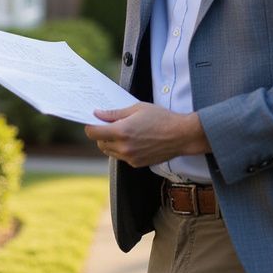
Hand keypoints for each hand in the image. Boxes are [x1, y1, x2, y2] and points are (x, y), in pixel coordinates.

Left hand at [84, 103, 209, 167]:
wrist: (181, 135)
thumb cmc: (161, 118)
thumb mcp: (137, 108)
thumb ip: (115, 113)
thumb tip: (98, 114)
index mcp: (122, 132)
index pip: (93, 133)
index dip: (90, 126)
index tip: (93, 121)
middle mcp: (124, 147)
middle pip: (100, 143)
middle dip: (101, 134)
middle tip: (109, 124)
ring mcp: (130, 158)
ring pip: (110, 151)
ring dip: (110, 142)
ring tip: (122, 131)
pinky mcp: (137, 164)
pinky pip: (121, 157)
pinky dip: (121, 149)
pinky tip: (132, 140)